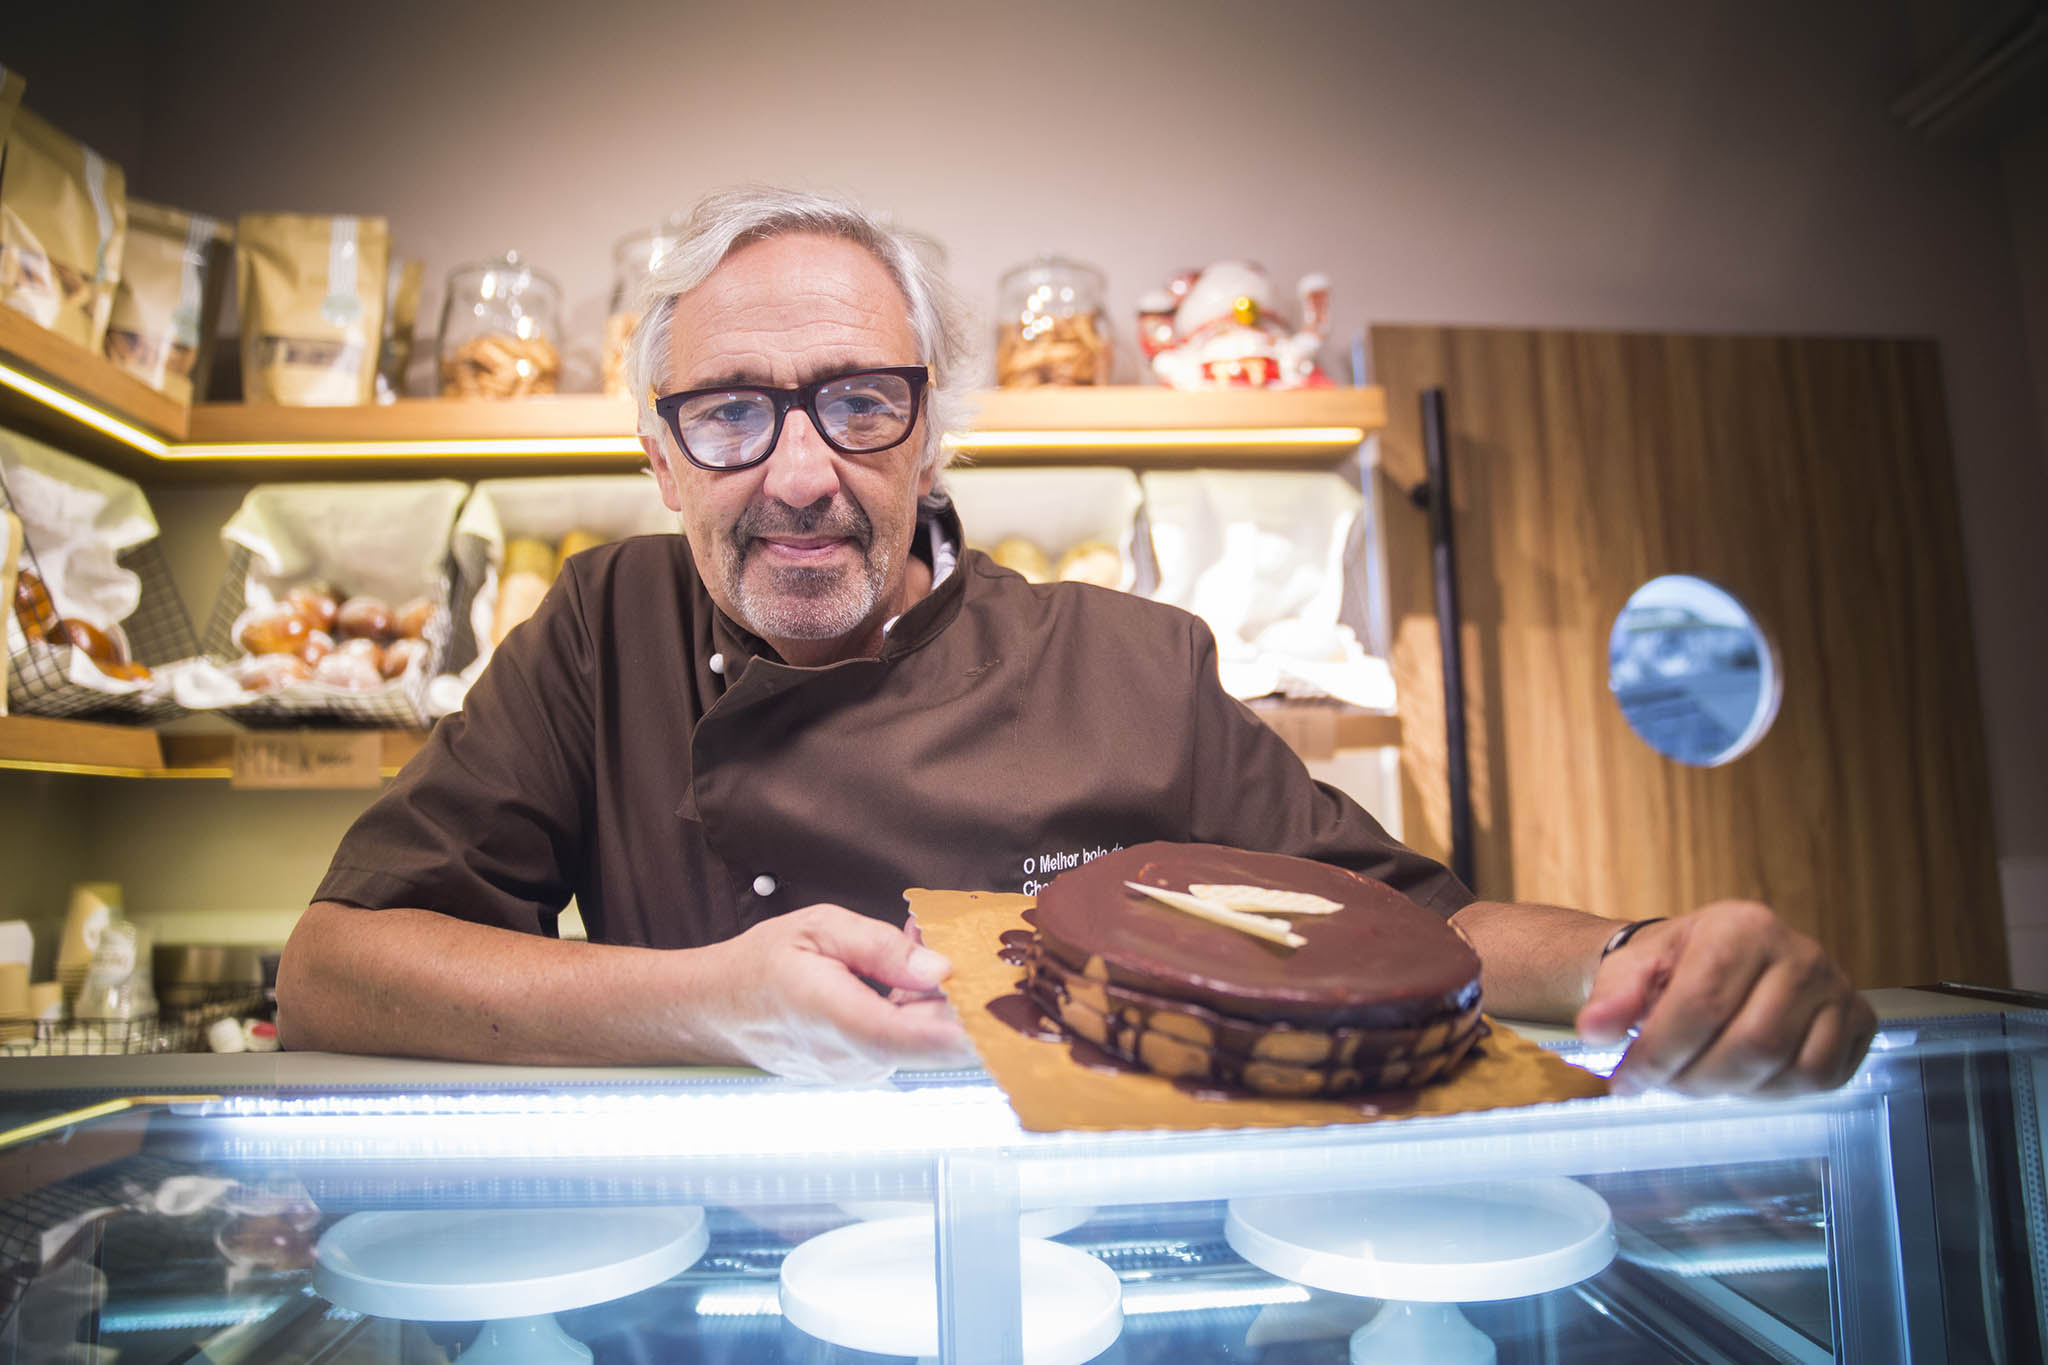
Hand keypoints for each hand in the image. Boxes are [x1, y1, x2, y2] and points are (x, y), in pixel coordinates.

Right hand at [695, 904, 978, 1082]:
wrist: (718, 1008)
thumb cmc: (764, 963)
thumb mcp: (819, 928)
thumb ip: (881, 948)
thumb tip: (942, 968)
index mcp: (834, 1015)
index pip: (916, 1038)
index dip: (968, 1028)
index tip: (1005, 1005)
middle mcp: (852, 1059)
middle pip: (934, 1039)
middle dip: (964, 995)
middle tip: (976, 946)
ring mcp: (859, 1072)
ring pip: (924, 1039)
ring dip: (940, 999)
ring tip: (923, 948)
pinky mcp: (864, 1072)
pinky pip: (907, 1041)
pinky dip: (918, 1008)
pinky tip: (907, 973)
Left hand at [1576, 900, 1875, 1096]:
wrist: (1713, 958)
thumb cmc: (1673, 964)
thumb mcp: (1631, 969)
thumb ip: (1612, 998)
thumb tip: (1596, 1031)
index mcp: (1740, 926)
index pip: (1702, 1004)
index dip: (1659, 1055)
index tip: (1626, 1082)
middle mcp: (1798, 951)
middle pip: (1751, 1044)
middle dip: (1695, 1079)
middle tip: (1662, 1085)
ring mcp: (1835, 985)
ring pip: (1788, 1066)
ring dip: (1733, 1089)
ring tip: (1698, 1077)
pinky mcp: (1857, 1019)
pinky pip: (1823, 1077)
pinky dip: (1776, 1091)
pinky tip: (1742, 1076)